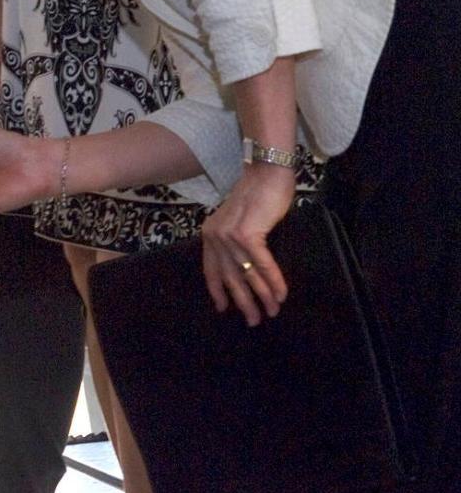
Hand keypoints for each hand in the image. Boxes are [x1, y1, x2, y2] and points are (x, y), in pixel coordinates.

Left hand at [201, 164, 295, 325]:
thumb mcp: (238, 220)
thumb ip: (235, 241)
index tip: (223, 309)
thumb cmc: (257, 195)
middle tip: (254, 320)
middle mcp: (216, 237)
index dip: (218, 291)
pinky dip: (274, 281)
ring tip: (272, 311)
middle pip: (230, 278)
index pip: (211, 270)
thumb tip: (246, 269)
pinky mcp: (248, 235)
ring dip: (263, 296)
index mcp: (210, 234)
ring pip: (248, 274)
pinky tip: (282, 294)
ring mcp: (230, 236)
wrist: (266, 172)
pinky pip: (263, 265)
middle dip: (243, 302)